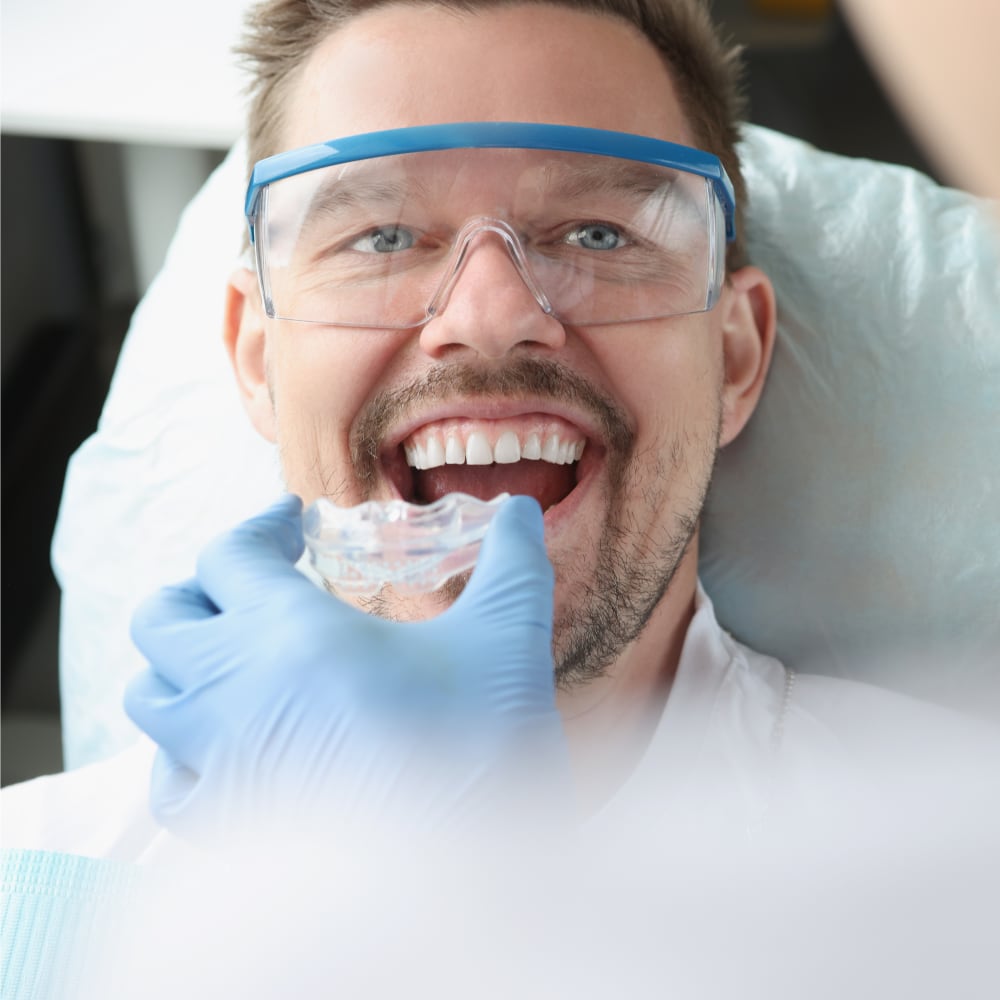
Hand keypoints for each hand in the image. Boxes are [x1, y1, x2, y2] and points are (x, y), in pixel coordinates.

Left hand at [125, 494, 567, 845]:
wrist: (459, 878)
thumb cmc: (478, 746)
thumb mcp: (507, 638)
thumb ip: (512, 562)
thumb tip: (520, 510)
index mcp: (289, 630)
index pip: (229, 554)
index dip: (260, 526)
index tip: (292, 523)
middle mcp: (232, 687)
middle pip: (163, 615)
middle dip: (202, 588)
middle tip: (250, 585)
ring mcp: (216, 760)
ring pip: (150, 692)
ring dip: (181, 664)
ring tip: (233, 658)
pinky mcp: (222, 824)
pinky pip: (167, 778)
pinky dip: (182, 749)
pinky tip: (229, 745)